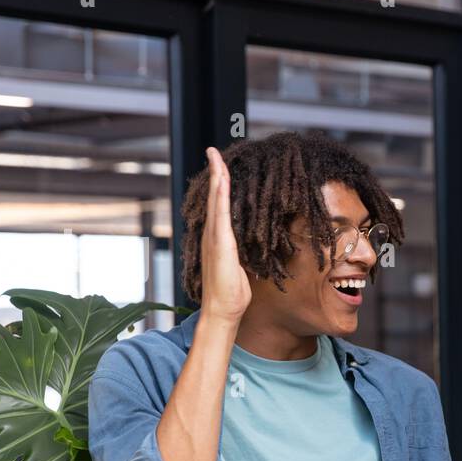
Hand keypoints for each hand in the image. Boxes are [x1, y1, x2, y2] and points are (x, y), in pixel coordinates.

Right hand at [200, 146, 252, 324]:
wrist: (223, 309)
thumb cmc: (232, 293)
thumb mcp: (240, 267)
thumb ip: (240, 254)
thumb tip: (249, 250)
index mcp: (218, 238)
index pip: (219, 205)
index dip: (219, 185)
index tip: (221, 167)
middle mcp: (212, 234)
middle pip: (213, 196)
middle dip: (214, 172)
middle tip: (213, 151)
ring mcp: (214, 237)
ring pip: (215, 199)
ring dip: (215, 176)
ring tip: (215, 156)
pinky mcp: (220, 243)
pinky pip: (221, 212)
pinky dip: (220, 194)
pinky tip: (221, 179)